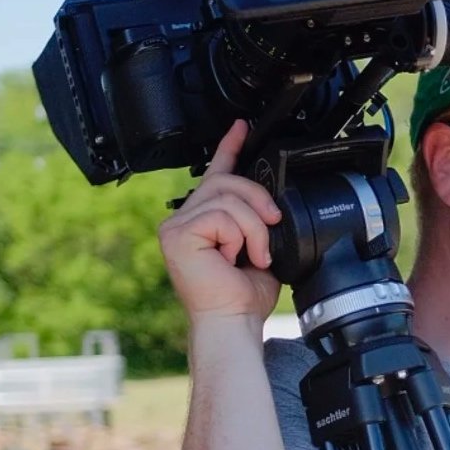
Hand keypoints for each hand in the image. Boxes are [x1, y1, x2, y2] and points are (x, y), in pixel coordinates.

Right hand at [158, 119, 282, 324]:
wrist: (234, 322)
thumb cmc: (243, 296)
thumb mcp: (260, 247)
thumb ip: (257, 220)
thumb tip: (272, 203)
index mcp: (203, 221)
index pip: (215, 174)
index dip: (229, 148)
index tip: (242, 127)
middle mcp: (183, 220)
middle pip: (226, 180)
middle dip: (258, 197)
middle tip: (273, 224)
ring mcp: (176, 226)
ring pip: (228, 197)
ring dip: (254, 227)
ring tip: (255, 254)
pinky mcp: (177, 234)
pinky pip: (221, 215)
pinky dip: (240, 236)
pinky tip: (236, 257)